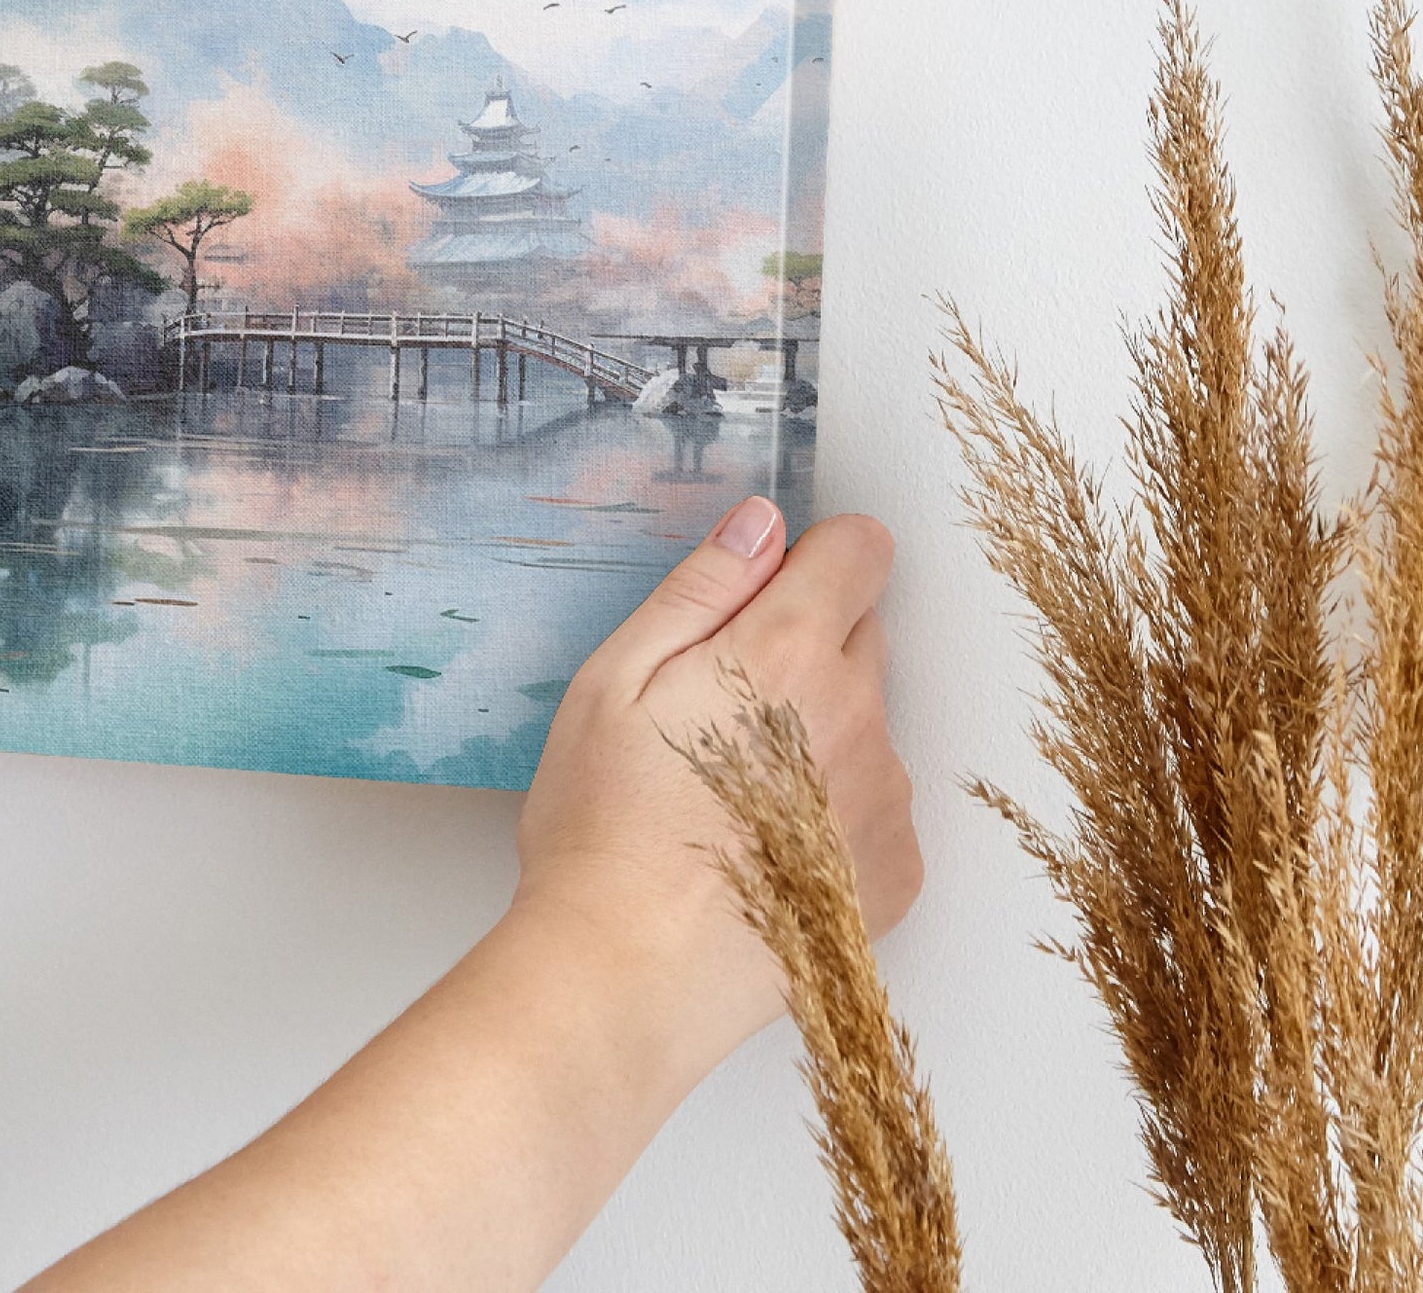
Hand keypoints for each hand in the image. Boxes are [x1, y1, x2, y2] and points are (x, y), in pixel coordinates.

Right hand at [513, 498, 920, 1082]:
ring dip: (819, 734)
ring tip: (730, 794)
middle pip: (862, 634)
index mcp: (788, 652)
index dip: (813, 557)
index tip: (766, 594)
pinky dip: (834, 812)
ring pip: (866, 723)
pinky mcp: (895, 873)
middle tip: (718, 709)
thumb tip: (762, 523)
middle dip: (804, 647)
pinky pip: (876, 805)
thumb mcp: (614, 680)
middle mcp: (859, 716)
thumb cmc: (604, 828)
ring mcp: (885, 799)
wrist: (628, 975)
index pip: (861, 550)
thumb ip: (700, 589)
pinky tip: (762, 847)